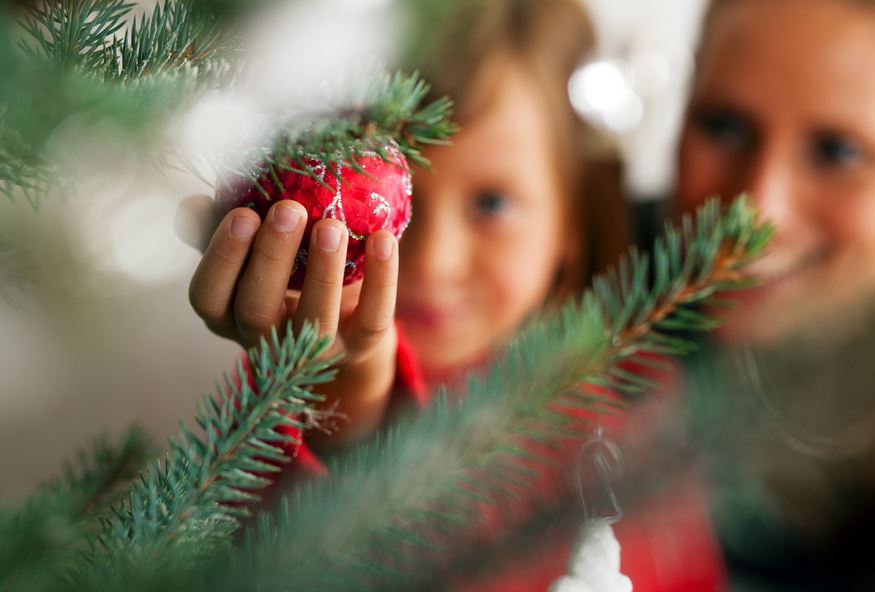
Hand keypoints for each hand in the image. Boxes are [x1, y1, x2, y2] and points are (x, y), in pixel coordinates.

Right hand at [179, 195, 398, 445]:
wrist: (343, 315)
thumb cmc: (284, 269)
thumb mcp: (250, 250)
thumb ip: (220, 226)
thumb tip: (192, 204)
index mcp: (228, 315)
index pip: (208, 297)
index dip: (221, 258)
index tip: (242, 213)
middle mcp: (265, 342)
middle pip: (257, 310)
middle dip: (271, 257)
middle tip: (288, 209)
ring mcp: (313, 353)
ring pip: (314, 321)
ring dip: (322, 271)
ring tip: (332, 225)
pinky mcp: (359, 348)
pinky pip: (371, 320)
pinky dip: (381, 280)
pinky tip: (383, 238)